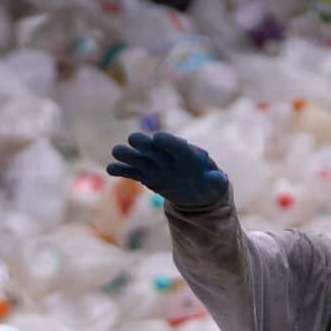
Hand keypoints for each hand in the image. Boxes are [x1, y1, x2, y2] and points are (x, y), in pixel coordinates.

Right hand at [106, 131, 228, 209]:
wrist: (197, 193)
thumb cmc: (209, 184)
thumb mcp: (216, 184)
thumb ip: (217, 180)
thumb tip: (220, 178)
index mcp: (188, 156)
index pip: (179, 147)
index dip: (170, 142)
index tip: (159, 138)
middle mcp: (169, 157)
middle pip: (156, 149)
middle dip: (146, 144)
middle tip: (134, 139)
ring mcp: (156, 165)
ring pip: (141, 158)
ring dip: (129, 154)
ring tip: (116, 151)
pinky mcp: (146, 175)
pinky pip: (133, 172)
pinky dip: (122, 170)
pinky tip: (110, 169)